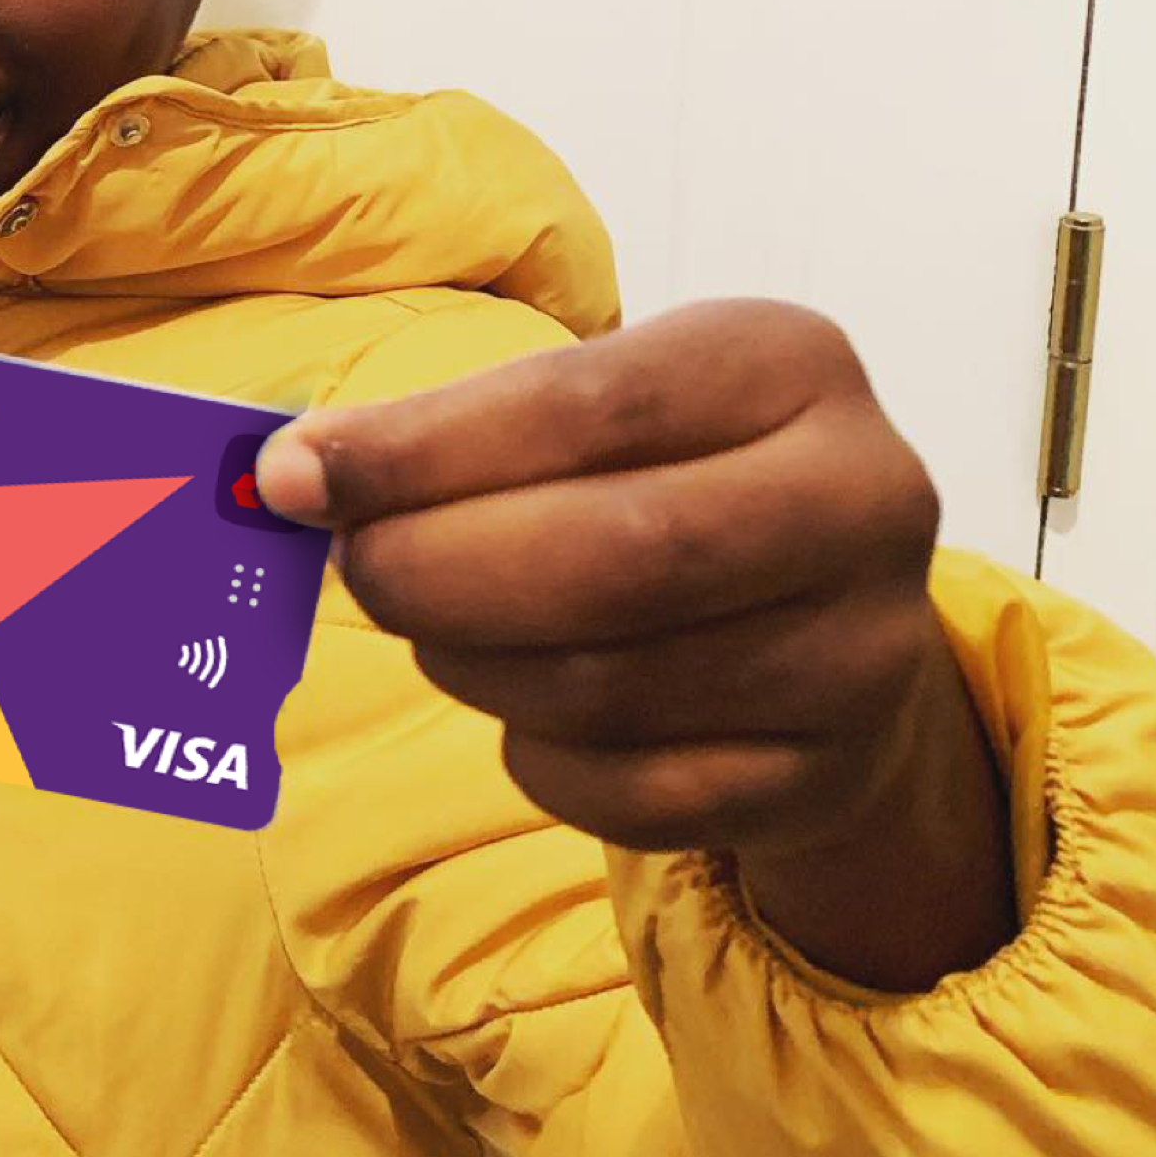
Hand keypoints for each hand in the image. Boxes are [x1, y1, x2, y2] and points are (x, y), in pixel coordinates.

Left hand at [254, 300, 1014, 989]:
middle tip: (357, 570)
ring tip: (442, 627)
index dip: (423, 452)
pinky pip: (629, 793)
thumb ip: (455, 433)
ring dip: (476, 663)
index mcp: (793, 363)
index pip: (585, 408)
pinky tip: (523, 710)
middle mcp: (861, 499)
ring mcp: (861, 652)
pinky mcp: (827, 777)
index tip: (295, 477)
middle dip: (440, 571)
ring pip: (608, 685)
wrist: (828, 622)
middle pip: (615, 557)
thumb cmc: (671, 482)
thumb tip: (293, 475)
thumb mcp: (593, 410)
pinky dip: (537, 756)